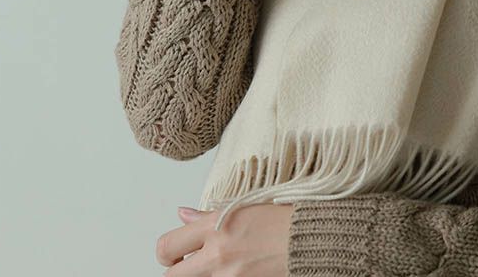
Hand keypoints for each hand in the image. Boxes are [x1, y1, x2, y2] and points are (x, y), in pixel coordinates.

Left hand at [155, 203, 294, 275]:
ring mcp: (228, 276)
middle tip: (187, 266)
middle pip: (171, 276)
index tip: (175, 254)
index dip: (166, 253)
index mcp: (217, 225)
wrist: (310, 240)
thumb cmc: (282, 218)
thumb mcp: (244, 207)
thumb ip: (207, 216)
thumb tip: (182, 214)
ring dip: (201, 274)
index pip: (167, 245)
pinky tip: (234, 269)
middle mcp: (217, 253)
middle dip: (176, 271)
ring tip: (218, 265)